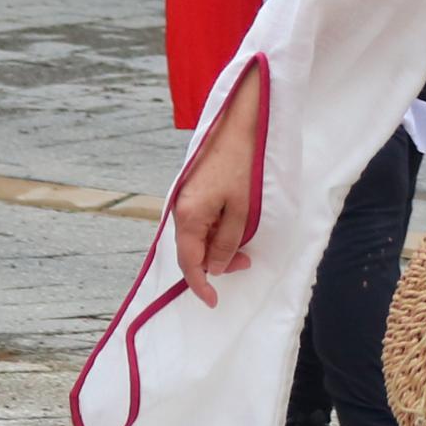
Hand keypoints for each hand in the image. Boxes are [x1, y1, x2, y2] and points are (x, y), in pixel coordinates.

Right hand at [172, 85, 261, 305]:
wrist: (237, 124)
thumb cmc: (242, 165)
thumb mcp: (242, 211)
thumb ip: (228, 243)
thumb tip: (217, 267)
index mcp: (189, 217)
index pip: (189, 263)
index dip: (201, 285)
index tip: (213, 301)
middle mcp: (179, 210)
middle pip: (192, 251)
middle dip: (216, 263)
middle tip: (246, 260)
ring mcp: (183, 200)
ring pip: (196, 237)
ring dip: (217, 247)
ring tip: (244, 244)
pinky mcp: (190, 192)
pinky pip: (198, 222)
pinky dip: (213, 232)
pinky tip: (232, 228)